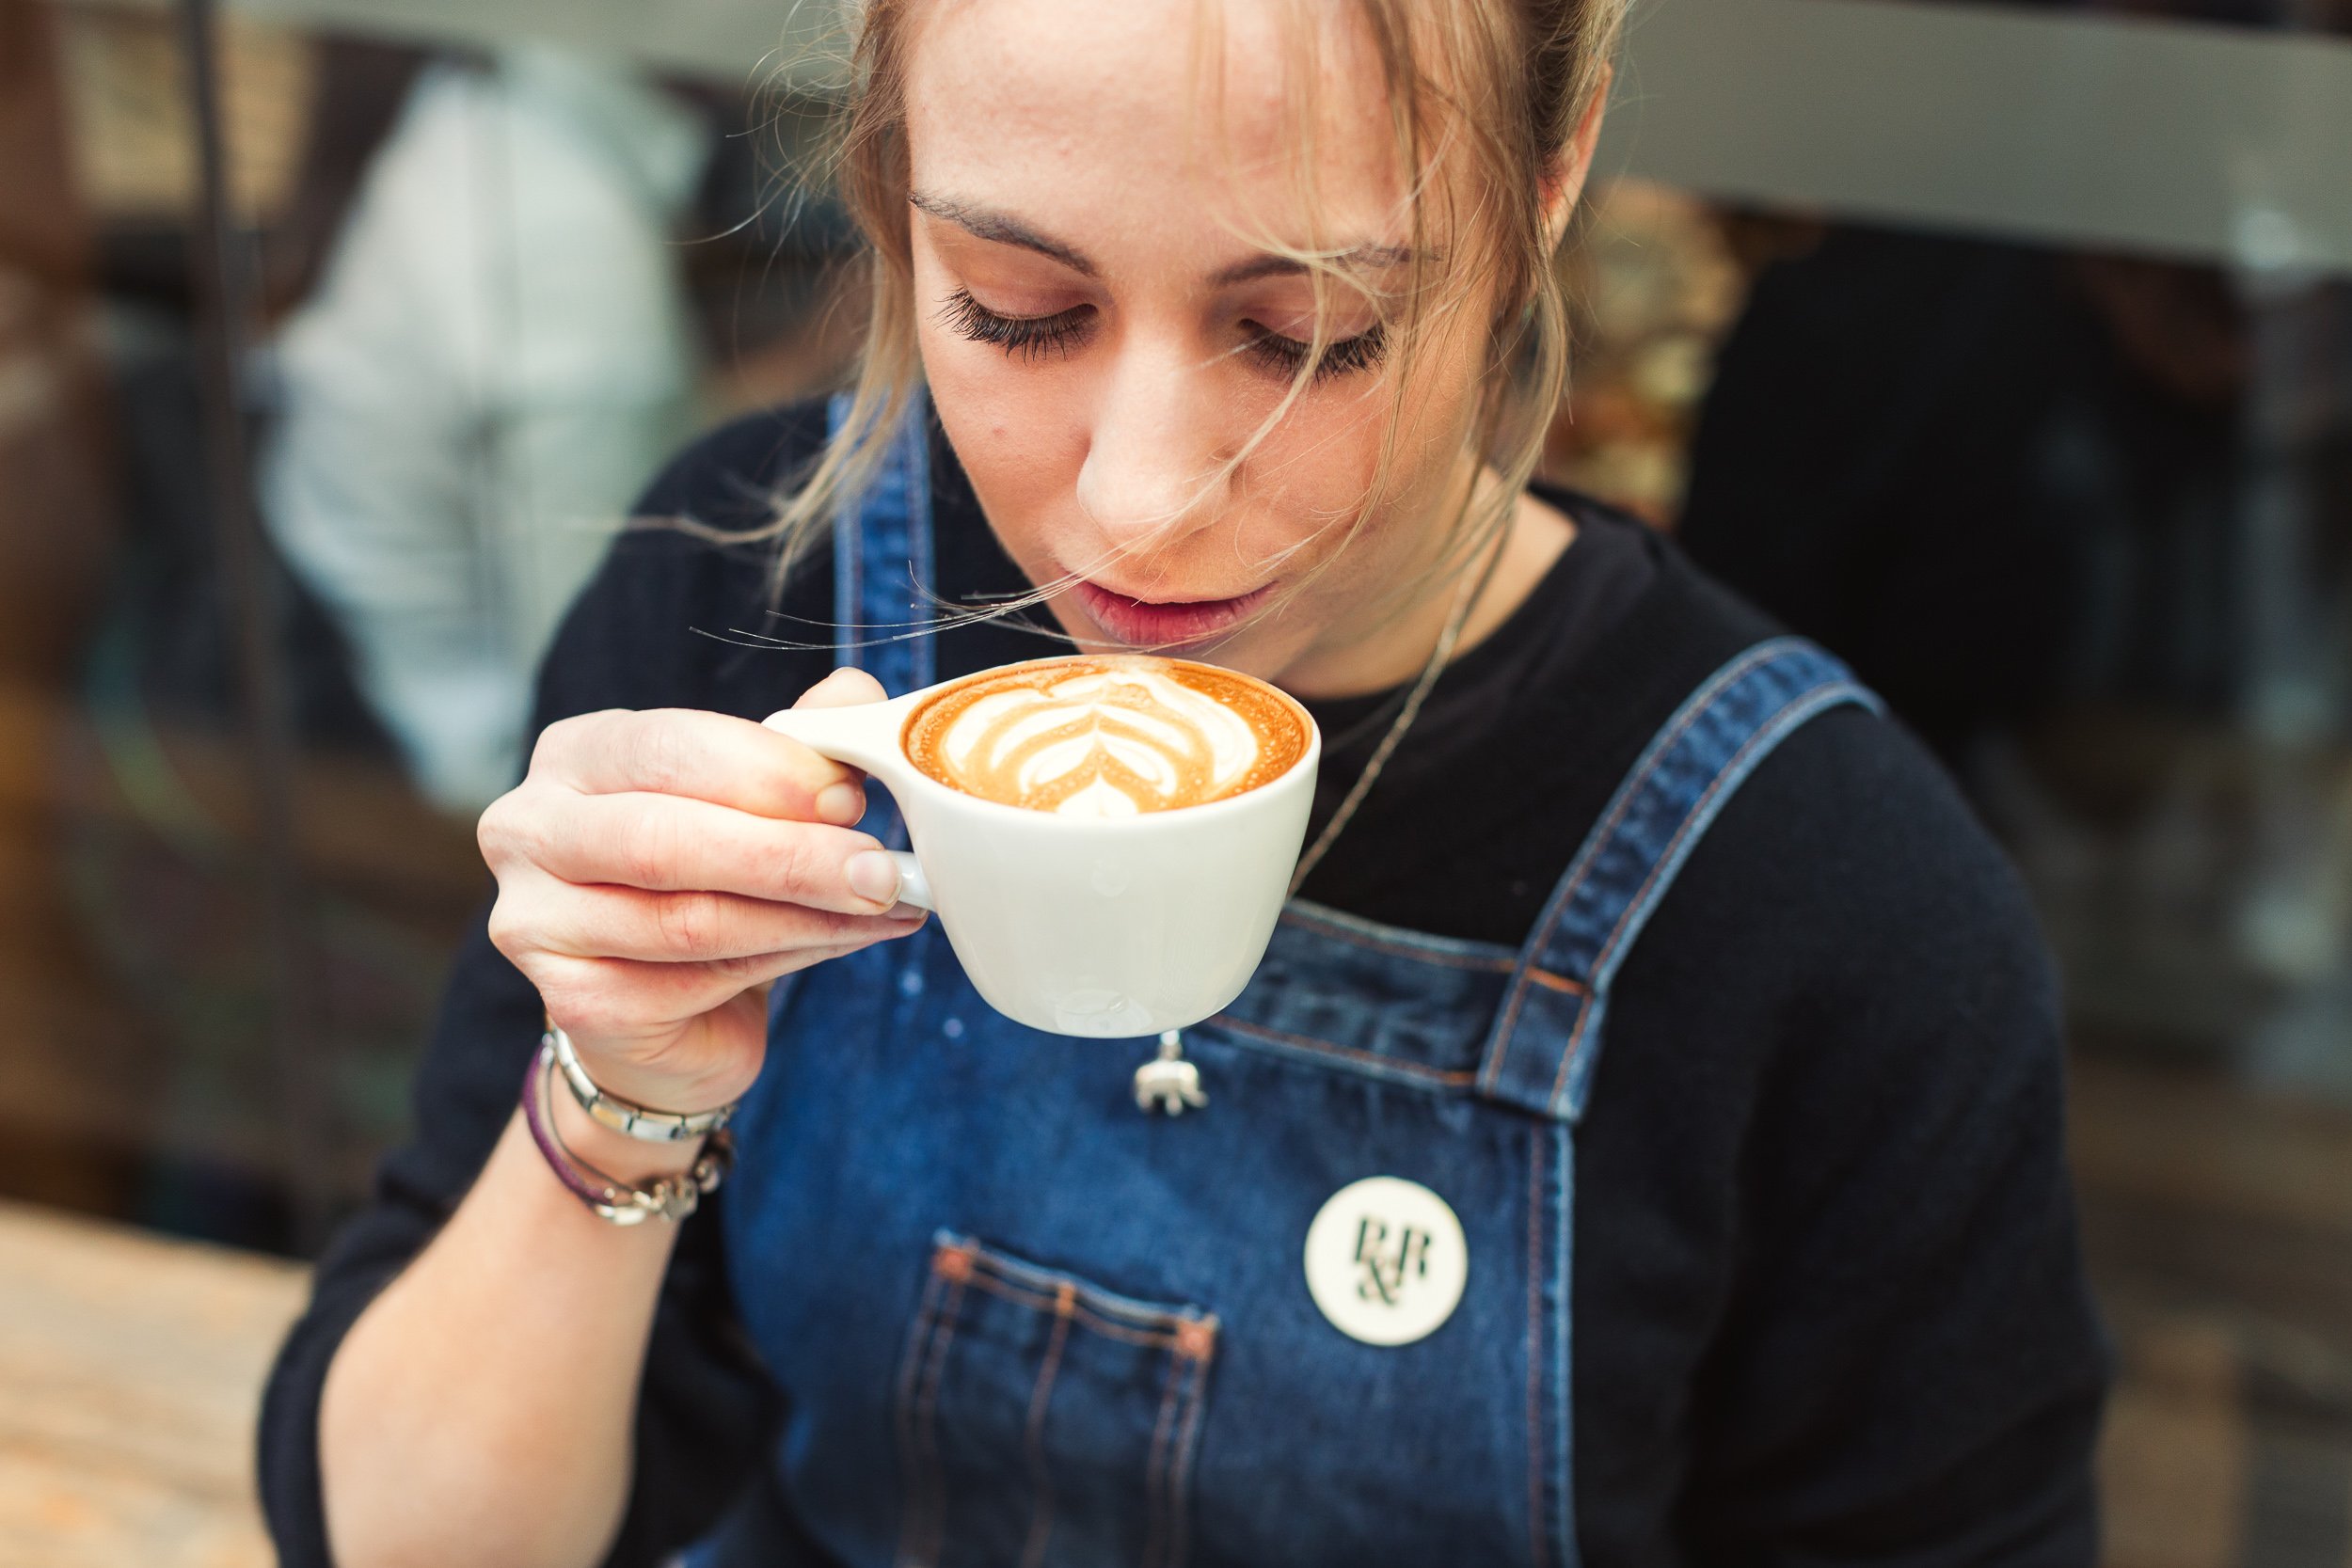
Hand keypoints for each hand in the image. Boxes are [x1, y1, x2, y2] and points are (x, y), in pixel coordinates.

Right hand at [479, 668, 921, 1114]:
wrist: (669, 1008)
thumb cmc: (708, 878)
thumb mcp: (749, 795)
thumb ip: (795, 743)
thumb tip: (857, 698)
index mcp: (578, 754)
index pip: (667, 747)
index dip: (765, 771)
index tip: (850, 794)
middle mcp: (532, 828)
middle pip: (665, 841)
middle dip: (788, 855)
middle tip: (879, 871)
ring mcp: (538, 921)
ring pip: (688, 920)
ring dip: (805, 915)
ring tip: (881, 907)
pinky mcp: (575, 1001)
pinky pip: (694, 982)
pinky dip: (785, 961)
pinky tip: (842, 943)